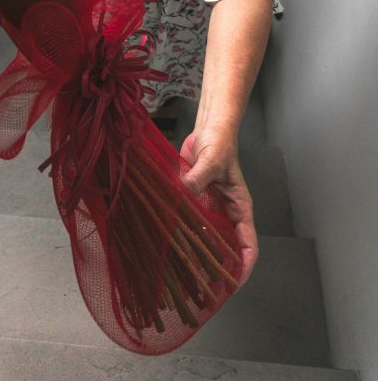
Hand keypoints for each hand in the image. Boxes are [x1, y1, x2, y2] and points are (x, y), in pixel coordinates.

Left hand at [180, 127, 257, 285]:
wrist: (208, 129)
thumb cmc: (219, 143)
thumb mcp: (211, 161)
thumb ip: (197, 179)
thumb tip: (182, 193)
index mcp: (240, 207)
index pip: (249, 244)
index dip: (244, 265)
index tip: (235, 283)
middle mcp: (226, 212)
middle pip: (226, 247)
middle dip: (217, 268)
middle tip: (203, 288)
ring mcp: (210, 208)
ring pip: (206, 238)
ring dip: (197, 254)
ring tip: (184, 273)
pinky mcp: (195, 201)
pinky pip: (189, 222)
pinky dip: (182, 234)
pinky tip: (170, 244)